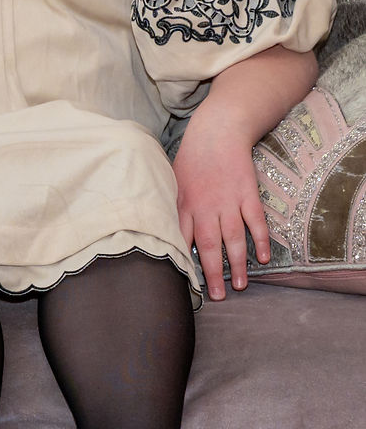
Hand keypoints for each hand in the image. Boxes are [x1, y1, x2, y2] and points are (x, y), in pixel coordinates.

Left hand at [171, 114, 269, 301]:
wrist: (217, 132)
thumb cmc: (192, 159)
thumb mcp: (172, 182)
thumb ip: (172, 208)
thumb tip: (165, 231)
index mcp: (183, 206)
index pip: (182, 240)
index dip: (184, 263)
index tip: (186, 284)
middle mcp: (205, 207)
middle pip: (207, 245)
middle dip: (212, 273)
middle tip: (217, 296)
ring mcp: (228, 201)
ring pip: (233, 239)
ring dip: (237, 264)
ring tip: (240, 285)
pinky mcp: (247, 195)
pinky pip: (256, 222)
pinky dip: (261, 240)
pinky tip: (265, 258)